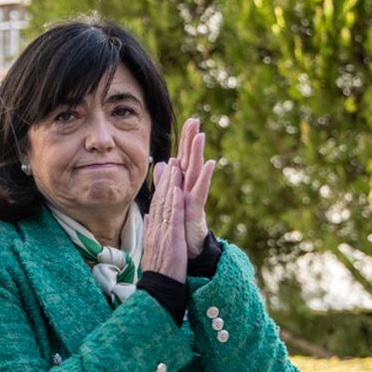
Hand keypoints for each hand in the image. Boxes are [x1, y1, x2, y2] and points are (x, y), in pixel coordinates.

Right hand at [142, 161, 186, 281]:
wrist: (160, 287)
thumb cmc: (159, 270)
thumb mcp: (153, 246)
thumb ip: (151, 229)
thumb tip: (149, 216)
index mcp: (152, 230)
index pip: (156, 205)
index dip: (161, 187)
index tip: (165, 171)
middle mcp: (155, 229)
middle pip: (159, 200)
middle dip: (165, 180)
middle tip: (170, 160)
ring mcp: (161, 233)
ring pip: (165, 205)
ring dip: (170, 185)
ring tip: (176, 167)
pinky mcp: (171, 239)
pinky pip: (172, 218)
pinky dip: (175, 202)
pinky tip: (178, 190)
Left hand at [173, 117, 216, 256]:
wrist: (187, 252)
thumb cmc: (181, 228)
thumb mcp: (170, 203)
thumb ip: (166, 183)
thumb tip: (162, 165)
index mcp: (181, 187)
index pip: (182, 160)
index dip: (183, 142)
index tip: (188, 122)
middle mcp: (189, 190)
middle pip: (190, 161)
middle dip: (191, 141)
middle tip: (194, 120)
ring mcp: (193, 198)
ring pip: (195, 172)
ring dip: (197, 153)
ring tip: (200, 135)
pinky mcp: (197, 209)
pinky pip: (200, 191)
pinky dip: (204, 177)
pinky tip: (208, 163)